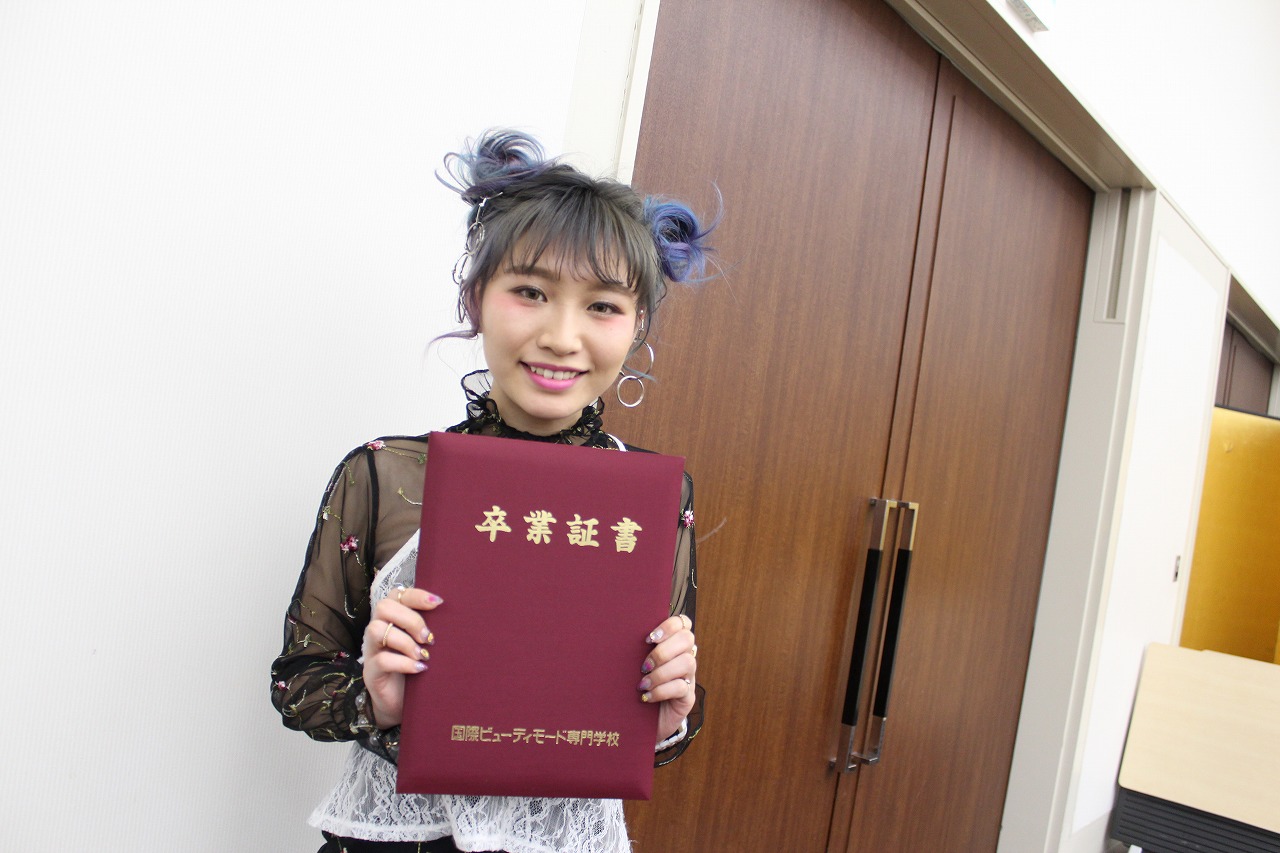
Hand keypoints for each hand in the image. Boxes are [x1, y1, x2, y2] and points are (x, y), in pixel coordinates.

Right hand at [361, 585, 442, 727]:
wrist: (400, 702)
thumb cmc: (416, 666)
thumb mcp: (424, 644)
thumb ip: (431, 628)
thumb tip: (457, 615)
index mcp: (391, 618)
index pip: (397, 594)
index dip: (417, 595)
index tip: (439, 603)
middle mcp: (378, 629)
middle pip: (384, 607)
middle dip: (411, 619)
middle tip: (429, 637)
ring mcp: (372, 650)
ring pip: (377, 629)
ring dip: (405, 641)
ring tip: (423, 655)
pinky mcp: (371, 671)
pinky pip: (382, 660)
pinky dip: (404, 663)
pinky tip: (420, 669)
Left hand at [639, 613, 697, 745]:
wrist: (641, 721)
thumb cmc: (636, 687)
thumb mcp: (636, 666)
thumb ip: (637, 650)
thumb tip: (619, 634)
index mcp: (673, 644)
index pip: (682, 622)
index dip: (669, 626)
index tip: (649, 638)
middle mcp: (685, 657)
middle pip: (687, 639)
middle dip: (663, 651)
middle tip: (644, 665)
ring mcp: (689, 677)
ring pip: (687, 662)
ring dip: (661, 672)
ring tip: (643, 683)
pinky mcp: (687, 697)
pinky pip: (681, 687)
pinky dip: (661, 690)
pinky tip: (647, 696)